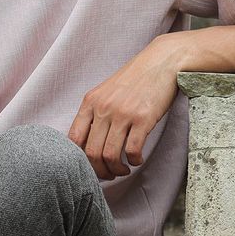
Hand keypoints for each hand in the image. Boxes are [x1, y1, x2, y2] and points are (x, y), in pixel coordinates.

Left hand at [68, 35, 180, 180]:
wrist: (161, 61)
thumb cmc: (135, 79)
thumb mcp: (106, 92)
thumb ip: (95, 112)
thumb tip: (87, 143)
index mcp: (90, 102)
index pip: (73, 139)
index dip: (79, 159)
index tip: (91, 165)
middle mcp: (103, 108)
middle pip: (91, 152)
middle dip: (99, 170)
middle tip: (109, 174)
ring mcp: (123, 114)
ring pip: (110, 155)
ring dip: (117, 169)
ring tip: (123, 169)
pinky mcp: (143, 119)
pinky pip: (133, 150)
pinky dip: (134, 161)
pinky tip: (137, 159)